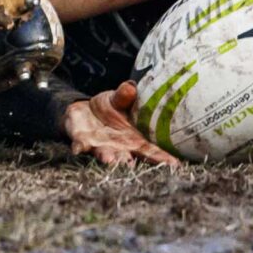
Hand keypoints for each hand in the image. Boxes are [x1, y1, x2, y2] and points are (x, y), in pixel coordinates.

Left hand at [64, 83, 178, 166]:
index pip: (150, 151)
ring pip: (105, 153)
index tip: (175, 166)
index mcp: (132, 139)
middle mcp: (118, 147)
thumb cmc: (109, 109)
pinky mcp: (82, 141)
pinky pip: (80, 145)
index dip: (162, 158)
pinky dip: (79, 147)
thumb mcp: (118, 100)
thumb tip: (130, 86)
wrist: (83, 111)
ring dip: (106, 157)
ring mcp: (100, 146)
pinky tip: (77, 149)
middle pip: (126, 157)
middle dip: (129, 162)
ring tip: (110, 160)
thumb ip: (123, 96)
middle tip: (133, 166)